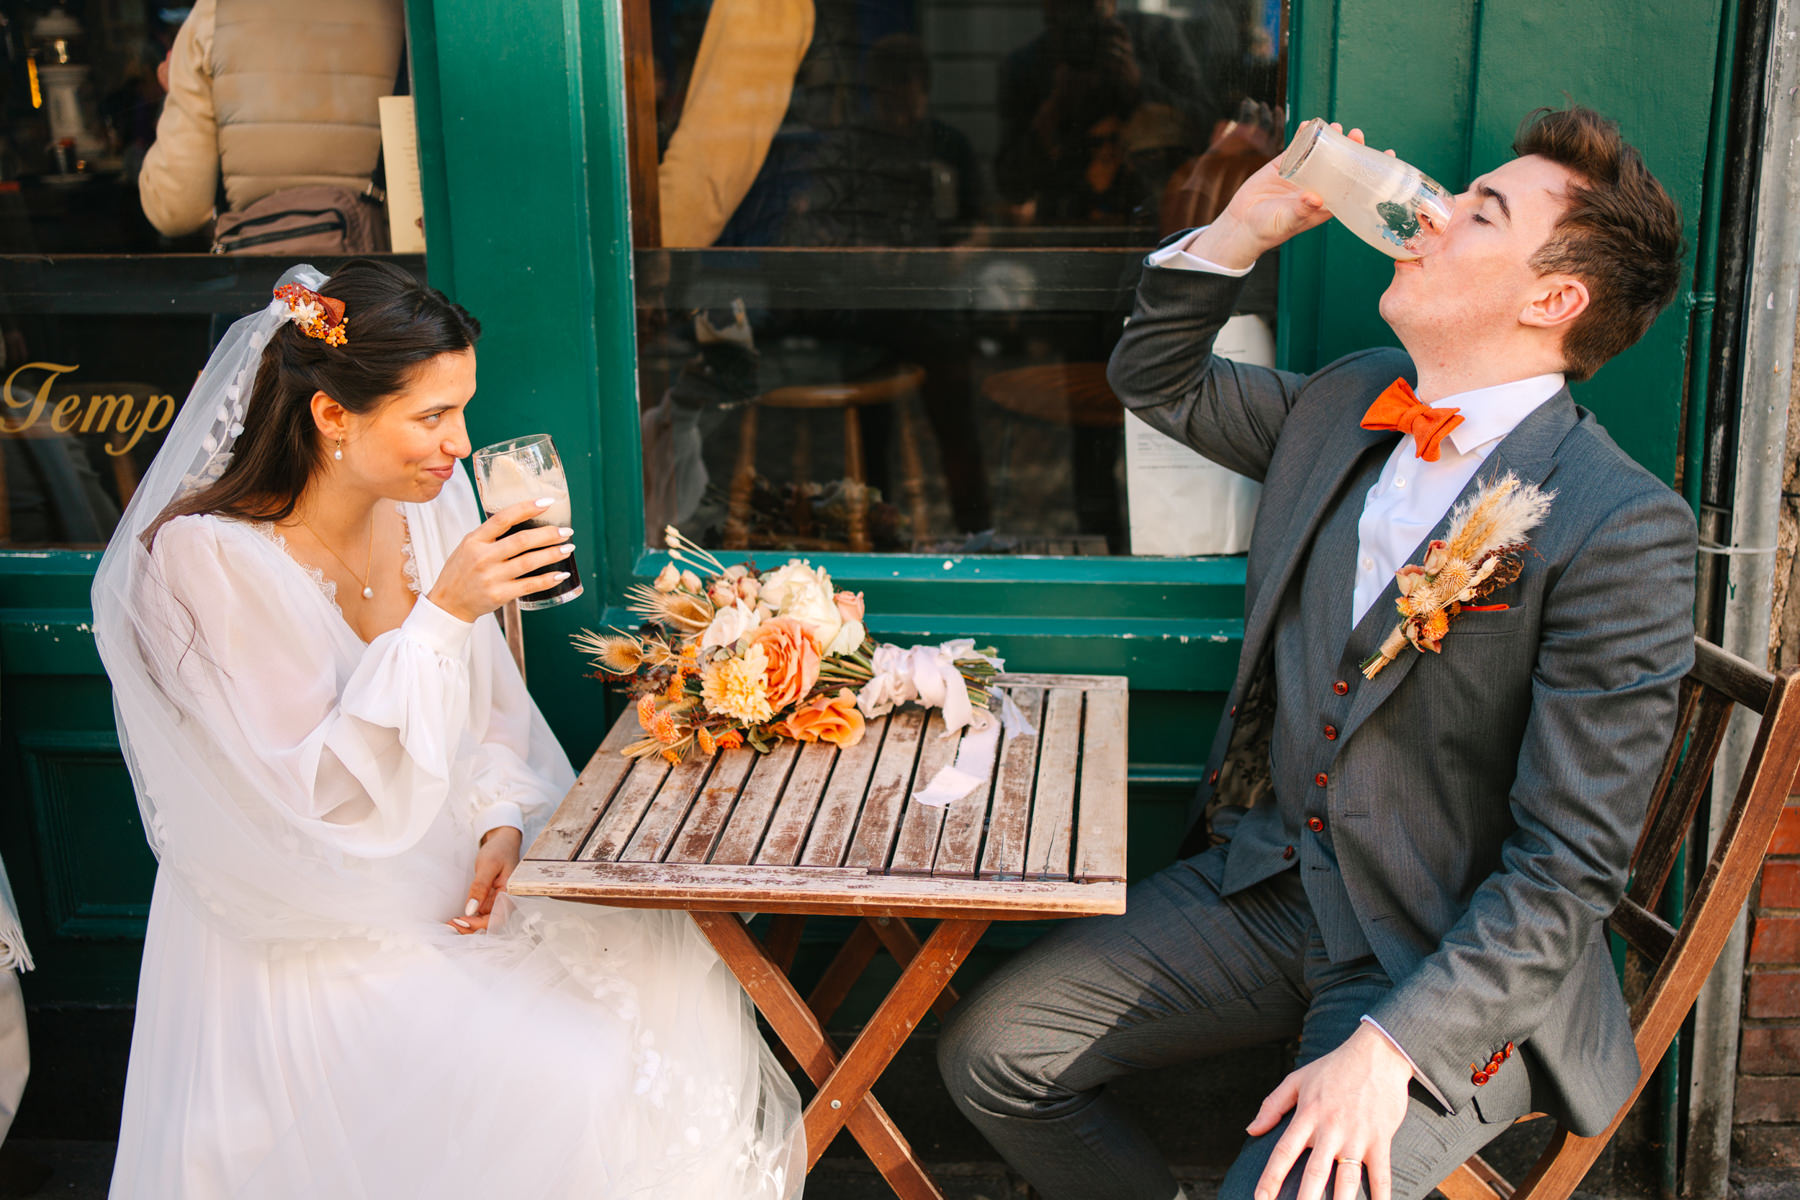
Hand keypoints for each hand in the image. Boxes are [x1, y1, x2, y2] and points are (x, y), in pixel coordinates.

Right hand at [427, 497, 573, 621]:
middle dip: (548, 535)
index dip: (527, 508)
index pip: (503, 518)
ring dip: (552, 554)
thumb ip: (490, 535)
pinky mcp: (499, 595)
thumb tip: (522, 518)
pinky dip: (548, 580)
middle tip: (567, 531)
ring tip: (568, 548)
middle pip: (521, 541)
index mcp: (475, 540)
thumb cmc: (461, 571)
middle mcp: (483, 557)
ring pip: (529, 562)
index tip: (547, 502)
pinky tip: (561, 574)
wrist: (448, 604)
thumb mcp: (468, 546)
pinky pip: (529, 586)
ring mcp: (491, 577)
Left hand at [449, 826, 520, 933]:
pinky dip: (470, 920)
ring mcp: (499, 903)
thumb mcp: (487, 865)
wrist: (503, 842)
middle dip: (471, 929)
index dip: (479, 924)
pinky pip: (482, 916)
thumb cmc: (499, 851)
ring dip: (469, 926)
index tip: (460, 921)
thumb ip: (480, 887)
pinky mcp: (492, 902)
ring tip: (450, 924)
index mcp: (511, 894)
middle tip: (450, 925)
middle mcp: (507, 902)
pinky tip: (457, 919)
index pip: (498, 918)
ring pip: (486, 923)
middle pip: (491, 925)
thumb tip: (471, 910)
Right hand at [1186, 125, 1388, 268]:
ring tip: (1339, 127)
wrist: (1241, 225)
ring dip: (1332, 140)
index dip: (1369, 172)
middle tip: (1357, 135)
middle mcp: (1318, 187)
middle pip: (1341, 165)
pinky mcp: (1283, 166)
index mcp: (1325, 204)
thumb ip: (1301, 210)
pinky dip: (1303, 135)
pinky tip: (1309, 124)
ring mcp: (1301, 175)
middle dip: (1352, 149)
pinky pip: (1297, 148)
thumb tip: (1316, 198)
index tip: (1386, 155)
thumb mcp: (1286, 222)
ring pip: (1322, 153)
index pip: (1354, 185)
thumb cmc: (1268, 230)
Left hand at [1248, 1023, 1413, 1199]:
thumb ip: (1272, 1105)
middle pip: (1313, 1173)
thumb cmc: (1334, 1068)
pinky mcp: (1380, 1139)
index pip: (1283, 1153)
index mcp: (1307, 1115)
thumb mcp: (1297, 1079)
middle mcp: (1330, 1129)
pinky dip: (1381, 1196)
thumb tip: (1251, 1130)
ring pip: (1346, 1180)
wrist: (1377, 1054)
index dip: (1270, 1180)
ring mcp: (1357, 1136)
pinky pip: (1381, 1174)